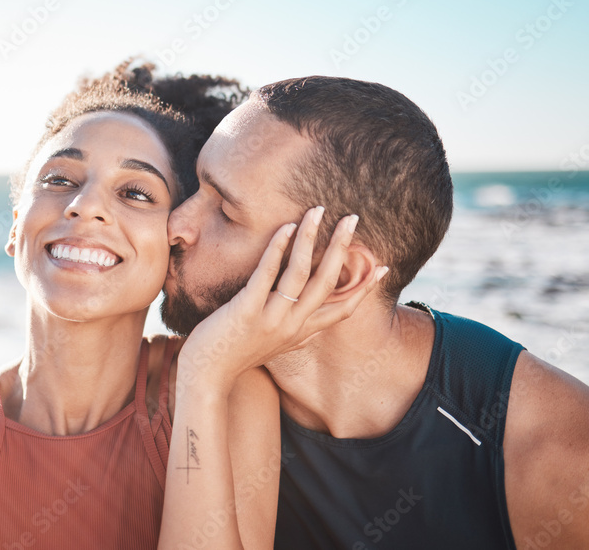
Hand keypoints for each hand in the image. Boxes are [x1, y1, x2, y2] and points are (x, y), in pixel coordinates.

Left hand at [179, 207, 387, 388]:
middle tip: (352, 218)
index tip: (383, 266)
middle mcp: (292, 327)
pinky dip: (278, 248)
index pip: (342, 310)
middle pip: (326, 282)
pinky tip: (286, 227)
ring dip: (311, 238)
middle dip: (341, 248)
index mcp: (300, 334)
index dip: (364, 288)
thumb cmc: (232, 355)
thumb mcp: (271, 344)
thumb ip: (290, 327)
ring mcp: (271, 319)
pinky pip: (267, 274)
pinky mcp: (247, 311)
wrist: (206, 378)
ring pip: (300, 273)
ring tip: (317, 210)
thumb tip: (302, 312)